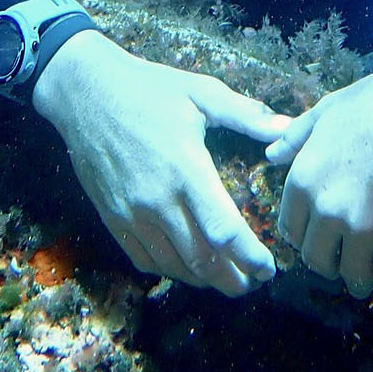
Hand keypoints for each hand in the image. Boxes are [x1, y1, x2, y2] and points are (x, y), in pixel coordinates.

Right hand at [31, 30, 290, 297]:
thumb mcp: (200, 92)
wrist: (86, 92)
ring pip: (174, 265)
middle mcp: (158, 199)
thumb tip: (286, 129)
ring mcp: (132, 213)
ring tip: (227, 279)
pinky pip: (144, 259)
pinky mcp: (112, 218)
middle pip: (202, 259)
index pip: (224, 230)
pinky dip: (170, 270)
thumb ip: (245, 115)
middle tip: (253, 283)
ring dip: (204, 280)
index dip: (250, 256)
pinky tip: (187, 267)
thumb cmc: (147, 88)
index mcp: (186, 168)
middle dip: (233, 279)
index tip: (268, 268)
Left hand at [265, 72, 372, 297]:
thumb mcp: (325, 111)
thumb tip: (270, 154)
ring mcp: (363, 229)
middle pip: (317, 260)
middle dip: (331, 259)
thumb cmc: (372, 106)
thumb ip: (295, 137)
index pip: (290, 231)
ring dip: (359, 275)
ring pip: (352, 277)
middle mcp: (327, 211)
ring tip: (371, 265)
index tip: (322, 233)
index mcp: (304, 182)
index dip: (307, 234)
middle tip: (347, 251)